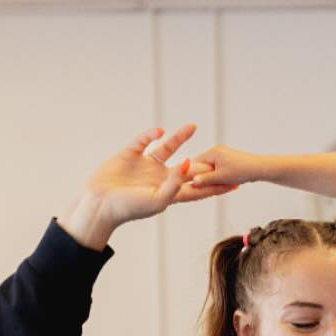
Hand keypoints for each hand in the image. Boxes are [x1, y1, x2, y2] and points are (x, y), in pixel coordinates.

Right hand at [60, 125, 227, 249]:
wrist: (100, 205)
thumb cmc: (129, 209)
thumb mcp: (157, 200)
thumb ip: (175, 184)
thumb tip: (190, 163)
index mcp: (170, 192)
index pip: (198, 188)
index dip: (216, 185)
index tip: (235, 183)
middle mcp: (160, 178)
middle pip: (187, 167)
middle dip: (204, 162)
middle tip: (222, 154)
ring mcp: (145, 166)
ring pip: (166, 149)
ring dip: (179, 138)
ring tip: (193, 126)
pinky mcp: (129, 155)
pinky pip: (143, 142)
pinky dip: (151, 135)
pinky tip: (160, 131)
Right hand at [187, 144, 266, 188]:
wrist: (260, 168)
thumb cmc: (242, 171)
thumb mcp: (221, 177)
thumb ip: (205, 180)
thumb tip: (192, 182)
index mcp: (212, 152)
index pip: (195, 163)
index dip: (192, 174)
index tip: (192, 185)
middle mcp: (216, 150)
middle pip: (202, 165)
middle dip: (204, 177)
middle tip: (204, 188)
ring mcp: (223, 154)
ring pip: (211, 168)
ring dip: (213, 178)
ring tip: (217, 185)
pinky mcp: (229, 159)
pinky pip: (219, 169)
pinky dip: (220, 176)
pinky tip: (224, 183)